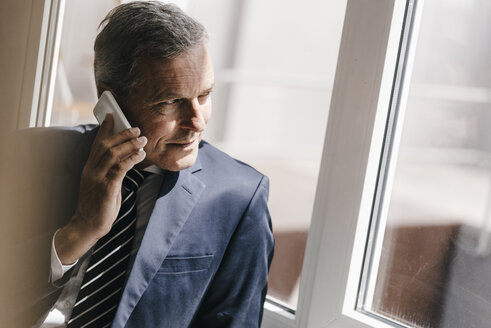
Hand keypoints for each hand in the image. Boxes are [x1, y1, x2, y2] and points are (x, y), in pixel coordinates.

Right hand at [55, 115, 146, 264]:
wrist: (87, 225)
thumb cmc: (98, 205)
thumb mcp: (101, 184)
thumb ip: (109, 171)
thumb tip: (124, 160)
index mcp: (89, 168)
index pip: (96, 143)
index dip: (105, 129)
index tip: (112, 116)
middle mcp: (92, 170)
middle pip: (106, 145)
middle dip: (122, 134)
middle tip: (137, 128)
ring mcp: (98, 178)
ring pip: (113, 154)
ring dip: (129, 144)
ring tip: (142, 139)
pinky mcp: (106, 187)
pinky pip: (120, 168)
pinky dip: (131, 159)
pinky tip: (140, 155)